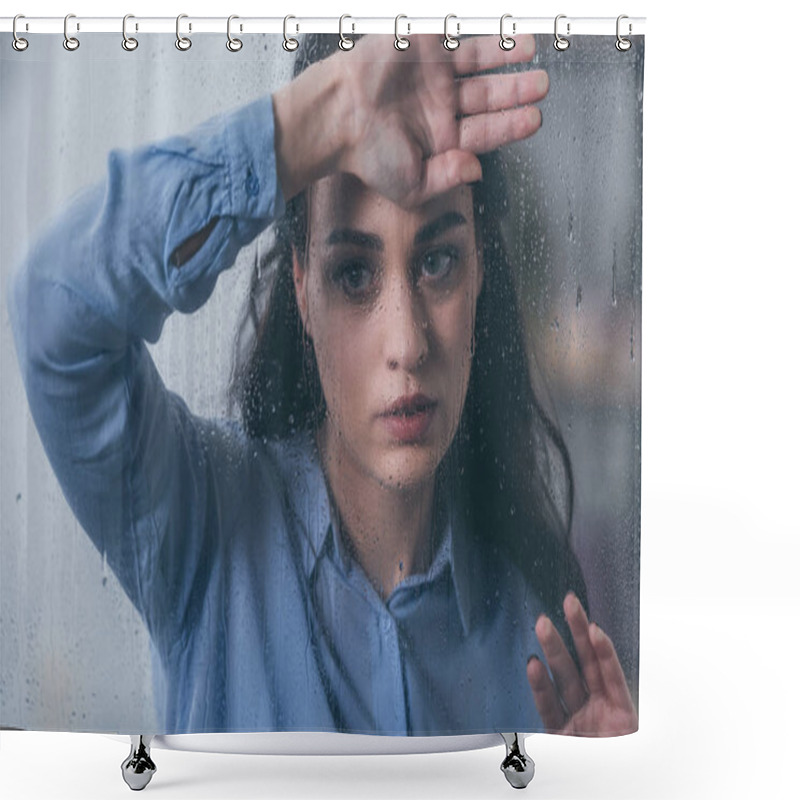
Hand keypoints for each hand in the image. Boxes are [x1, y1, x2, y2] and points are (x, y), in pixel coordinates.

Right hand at [273, 34, 547, 206]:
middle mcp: (441, 107)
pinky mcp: (423, 48)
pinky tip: (503, 33)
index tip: (535, 119)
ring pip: (479, 65)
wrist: (336, 119)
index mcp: (441, 140)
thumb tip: (478, 169)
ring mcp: (434, 76)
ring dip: (506, 59)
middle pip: (488, 97)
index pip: (486, 132)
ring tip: (532, 53)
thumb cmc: (367, 157)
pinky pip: (459, 38)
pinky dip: (482, 36)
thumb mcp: (412, 185)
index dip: (512, 125)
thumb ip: (448, 178)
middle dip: (516, 91)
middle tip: (542, 86)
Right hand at [527, 592, 637, 735]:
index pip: (612, 672)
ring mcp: (577, 721)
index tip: (593, 628)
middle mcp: (599, 710)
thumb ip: (619, 709)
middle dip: (575, 631)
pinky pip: (549, 705)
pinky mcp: (558, 735)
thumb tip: (607, 677)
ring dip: (553, 649)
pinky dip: (541, 685)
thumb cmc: (623, 776)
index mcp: (622, 712)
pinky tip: (534, 665)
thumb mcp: (629, 737)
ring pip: (564, 678)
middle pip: (587, 664)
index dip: (604, 650)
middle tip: (569, 602)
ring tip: (543, 623)